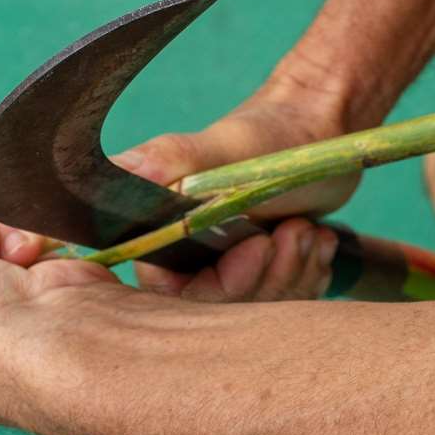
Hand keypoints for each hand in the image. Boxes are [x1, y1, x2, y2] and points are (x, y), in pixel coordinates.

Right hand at [113, 90, 350, 303]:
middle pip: (222, 307)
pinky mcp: (262, 272)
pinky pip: (283, 303)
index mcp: (161, 231)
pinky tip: (318, 241)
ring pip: (257, 308)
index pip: (175, 294)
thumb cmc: (269, 135)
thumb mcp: (220, 149)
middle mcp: (187, 254)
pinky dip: (307, 276)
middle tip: (296, 230)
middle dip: (268, 274)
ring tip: (308, 229)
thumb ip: (166, 159)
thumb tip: (116, 169)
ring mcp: (226, 266)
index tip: (259, 245)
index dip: (222, 283)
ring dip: (293, 272)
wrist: (318, 126)